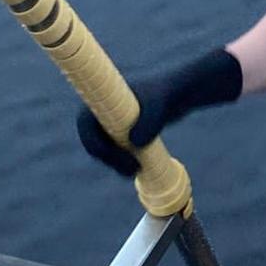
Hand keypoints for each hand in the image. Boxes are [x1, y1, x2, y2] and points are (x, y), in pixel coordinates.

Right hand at [75, 49, 242, 176]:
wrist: (179, 95)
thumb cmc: (166, 95)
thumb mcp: (159, 106)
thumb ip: (150, 120)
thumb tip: (135, 142)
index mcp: (101, 99)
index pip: (85, 127)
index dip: (97, 145)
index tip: (118, 156)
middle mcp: (102, 111)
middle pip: (94, 143)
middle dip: (109, 159)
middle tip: (131, 168)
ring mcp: (112, 123)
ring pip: (104, 151)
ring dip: (115, 164)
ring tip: (135, 170)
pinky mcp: (123, 133)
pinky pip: (115, 152)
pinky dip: (122, 163)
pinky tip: (137, 169)